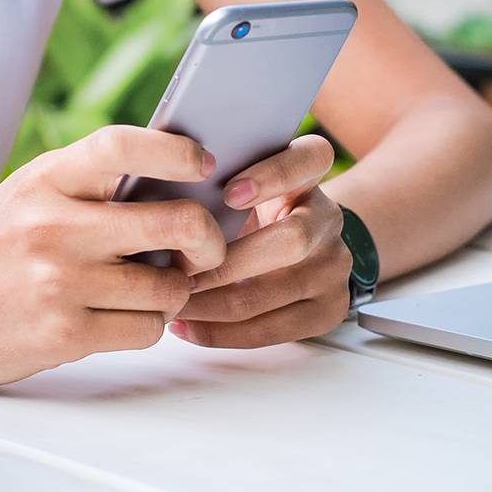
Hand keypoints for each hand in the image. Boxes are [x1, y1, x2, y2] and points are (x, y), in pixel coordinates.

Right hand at [0, 126, 226, 386]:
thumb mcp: (33, 195)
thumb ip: (95, 182)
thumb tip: (184, 179)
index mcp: (48, 180)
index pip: (122, 146)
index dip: (177, 152)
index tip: (205, 164)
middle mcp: (54, 226)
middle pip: (177, 223)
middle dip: (210, 239)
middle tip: (208, 249)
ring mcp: (60, 281)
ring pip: (170, 285)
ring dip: (175, 291)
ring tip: (154, 287)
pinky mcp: (65, 333)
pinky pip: (148, 328)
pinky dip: (149, 324)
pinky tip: (126, 315)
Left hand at [170, 134, 351, 347]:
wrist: (293, 247)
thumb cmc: (245, 210)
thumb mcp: (238, 182)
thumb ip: (214, 180)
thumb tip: (156, 193)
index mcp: (310, 174)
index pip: (312, 158)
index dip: (274, 175)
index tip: (229, 194)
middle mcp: (329, 218)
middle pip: (293, 240)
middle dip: (228, 262)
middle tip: (178, 271)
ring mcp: (335, 267)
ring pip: (275, 293)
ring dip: (213, 303)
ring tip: (172, 303)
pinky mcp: (329, 309)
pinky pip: (273, 330)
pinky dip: (222, 333)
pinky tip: (187, 326)